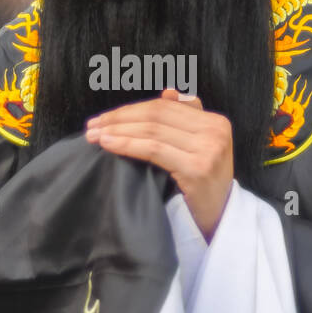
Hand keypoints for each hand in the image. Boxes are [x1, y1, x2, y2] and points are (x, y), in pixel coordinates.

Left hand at [85, 89, 232, 241]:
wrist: (219, 220)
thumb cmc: (203, 186)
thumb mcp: (200, 148)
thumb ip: (187, 119)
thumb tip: (168, 92)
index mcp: (216, 121)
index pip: (165, 107)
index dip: (131, 109)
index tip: (104, 117)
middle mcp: (215, 131)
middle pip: (157, 115)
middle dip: (120, 118)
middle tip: (93, 126)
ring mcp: (208, 149)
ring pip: (152, 130)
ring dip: (118, 131)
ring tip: (95, 136)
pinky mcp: (197, 168)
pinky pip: (153, 149)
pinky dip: (127, 144)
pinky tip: (109, 144)